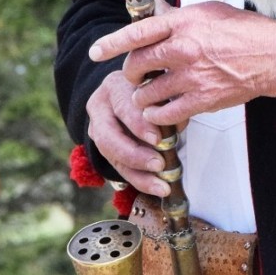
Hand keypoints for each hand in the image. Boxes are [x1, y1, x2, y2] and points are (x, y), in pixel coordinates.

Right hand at [85, 70, 170, 196]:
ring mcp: (97, 130)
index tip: (158, 139)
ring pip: (112, 157)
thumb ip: (167, 103)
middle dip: (135, 154)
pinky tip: (157, 188)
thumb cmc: (149, 88)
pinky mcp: (104, 149)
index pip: (123, 106)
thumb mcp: (158, 87)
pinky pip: (120, 168)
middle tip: (159, 164)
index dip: (139, 124)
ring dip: (139, 174)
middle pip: (109, 136)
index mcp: (115, 87)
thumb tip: (178, 124)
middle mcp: (100, 108)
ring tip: (161, 186)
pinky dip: (140, 180)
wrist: (130, 91)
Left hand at [89, 1, 275, 128]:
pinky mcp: (202, 99)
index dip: (112, 43)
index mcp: (183, 23)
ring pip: (147, 93)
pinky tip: (160, 112)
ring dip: (143, 97)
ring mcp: (191, 76)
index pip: (137, 32)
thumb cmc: (245, 31)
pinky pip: (165, 113)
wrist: (274, 56)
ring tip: (149, 95)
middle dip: (130, 72)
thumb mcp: (208, 12)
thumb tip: (155, 7)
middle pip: (137, 64)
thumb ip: (177, 15)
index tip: (96, 51)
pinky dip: (157, 116)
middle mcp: (183, 49)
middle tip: (135, 75)